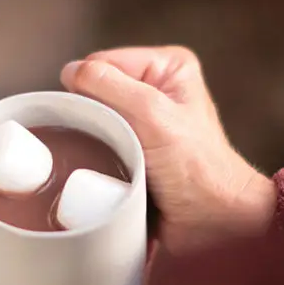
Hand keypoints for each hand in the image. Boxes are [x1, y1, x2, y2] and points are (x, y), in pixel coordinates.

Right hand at [60, 46, 276, 254]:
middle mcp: (156, 89)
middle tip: (106, 142)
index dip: (91, 88)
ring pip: (96, 120)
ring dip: (93, 139)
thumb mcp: (153, 115)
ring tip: (108, 159)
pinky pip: (101, 145)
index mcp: (167, 67)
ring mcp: (145, 122)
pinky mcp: (136, 151)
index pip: (104, 63)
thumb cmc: (198, 169)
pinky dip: (97, 158)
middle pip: (98, 92)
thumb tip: (71, 70)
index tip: (97, 119)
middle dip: (92, 115)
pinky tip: (106, 171)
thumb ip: (111, 86)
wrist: (212, 222)